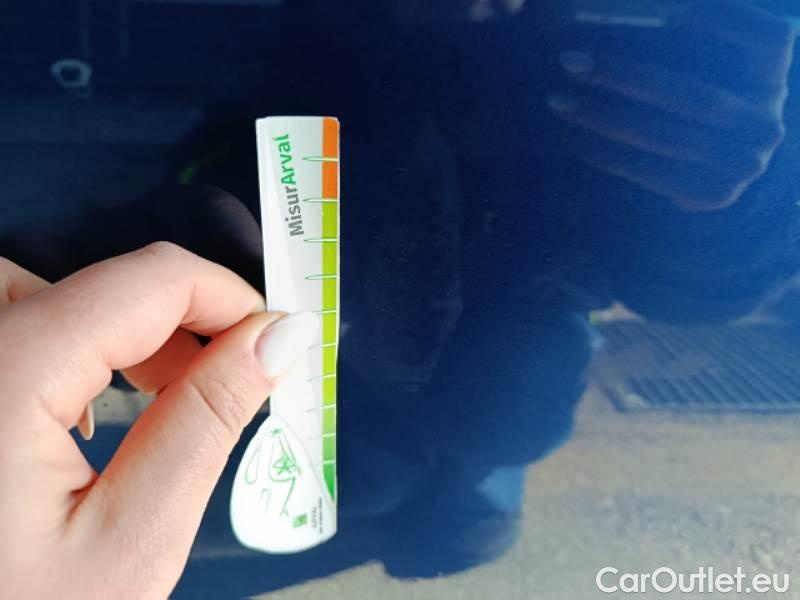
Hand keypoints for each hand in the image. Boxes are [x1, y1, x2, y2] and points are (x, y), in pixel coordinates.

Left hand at [0, 243, 318, 598]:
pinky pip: (15, 329)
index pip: (145, 281)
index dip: (228, 297)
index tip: (273, 341)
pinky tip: (86, 409)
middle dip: (176, 317)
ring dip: (120, 329)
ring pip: (48, 296)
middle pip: (94, 282)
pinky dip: (70, 347)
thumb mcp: (135, 538)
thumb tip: (278, 337)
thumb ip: (207, 421)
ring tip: (159, 395)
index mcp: (5, 379)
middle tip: (223, 380)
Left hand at [547, 0, 794, 211]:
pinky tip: (570, 138)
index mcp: (771, 67)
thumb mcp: (694, 51)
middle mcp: (766, 120)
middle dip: (621, 75)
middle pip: (691, 93)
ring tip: (555, 99)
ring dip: (601, 117)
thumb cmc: (689, 86)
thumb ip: (672, 25)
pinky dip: (606, 154)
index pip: (748, 29)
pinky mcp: (714, 195)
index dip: (705, 15)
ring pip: (662, 135)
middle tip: (568, 59)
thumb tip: (597, 9)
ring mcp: (745, 163)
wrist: (709, 160)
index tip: (643, 5)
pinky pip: (649, 172)